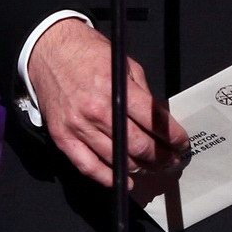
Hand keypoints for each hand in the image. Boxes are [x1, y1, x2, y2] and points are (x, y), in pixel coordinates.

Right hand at [27, 19, 190, 199]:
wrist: (49, 51)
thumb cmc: (88, 53)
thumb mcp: (125, 64)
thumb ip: (143, 93)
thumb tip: (159, 119)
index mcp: (117, 89)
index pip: (153, 121)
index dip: (173, 136)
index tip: (182, 143)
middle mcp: (98, 111)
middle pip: (138, 146)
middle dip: (161, 157)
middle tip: (172, 160)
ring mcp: (79, 127)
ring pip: (117, 160)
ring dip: (141, 168)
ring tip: (153, 168)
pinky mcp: (63, 138)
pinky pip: (88, 167)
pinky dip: (108, 178)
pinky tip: (124, 180)